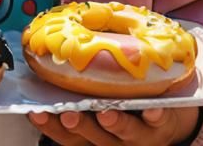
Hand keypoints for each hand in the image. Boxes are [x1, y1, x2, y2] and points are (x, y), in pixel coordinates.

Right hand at [27, 108, 201, 145]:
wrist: (166, 117)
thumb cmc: (123, 106)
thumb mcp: (96, 104)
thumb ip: (78, 93)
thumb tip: (47, 64)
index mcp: (94, 135)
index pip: (67, 136)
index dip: (51, 126)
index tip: (36, 113)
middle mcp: (113, 140)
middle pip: (92, 137)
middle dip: (80, 126)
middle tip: (68, 114)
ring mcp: (138, 135)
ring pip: (124, 132)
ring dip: (115, 123)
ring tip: (106, 112)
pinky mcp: (161, 125)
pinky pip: (158, 121)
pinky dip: (155, 115)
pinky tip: (153, 108)